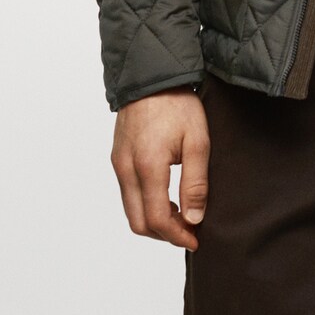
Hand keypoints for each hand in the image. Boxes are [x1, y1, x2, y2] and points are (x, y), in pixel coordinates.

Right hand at [110, 88, 209, 249]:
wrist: (152, 75)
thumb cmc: (177, 104)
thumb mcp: (197, 141)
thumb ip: (195, 182)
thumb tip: (194, 218)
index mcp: (147, 166)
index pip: (156, 219)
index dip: (176, 236)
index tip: (195, 239)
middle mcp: (126, 169)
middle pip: (138, 222)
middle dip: (164, 234)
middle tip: (188, 232)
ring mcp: (118, 163)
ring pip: (131, 210)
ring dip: (154, 221)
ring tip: (180, 216)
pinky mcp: (117, 158)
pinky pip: (127, 194)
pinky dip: (145, 205)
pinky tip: (165, 198)